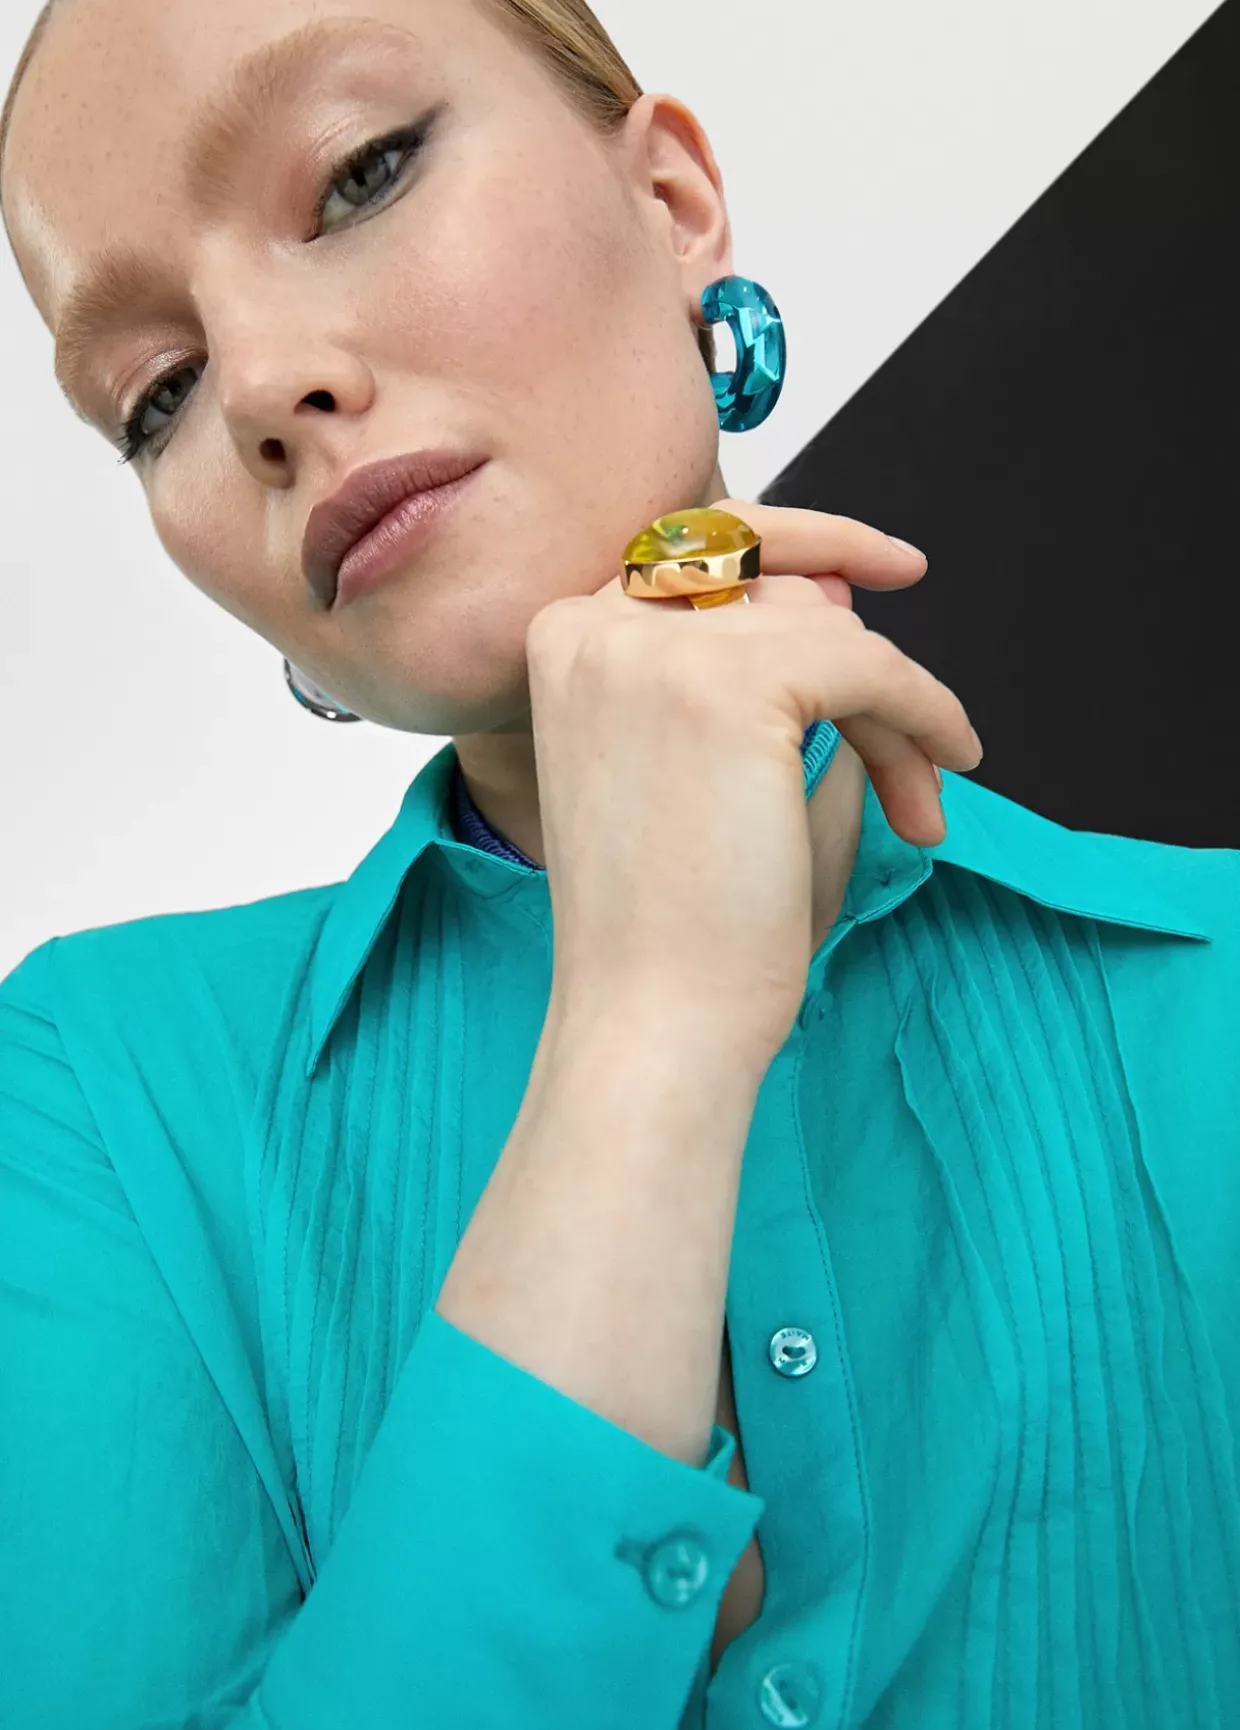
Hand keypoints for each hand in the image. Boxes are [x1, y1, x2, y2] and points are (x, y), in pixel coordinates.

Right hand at [525, 499, 981, 1067]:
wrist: (652, 1022)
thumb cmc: (680, 926)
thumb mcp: (709, 766)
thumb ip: (762, 671)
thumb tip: (838, 592)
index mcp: (565, 642)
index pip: (700, 551)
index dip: (801, 550)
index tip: (885, 571)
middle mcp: (591, 625)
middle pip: (773, 585)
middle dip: (856, 662)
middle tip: (915, 753)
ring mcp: (652, 649)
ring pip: (827, 628)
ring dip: (891, 710)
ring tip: (910, 803)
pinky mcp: (726, 684)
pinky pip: (869, 663)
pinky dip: (924, 712)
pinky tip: (945, 771)